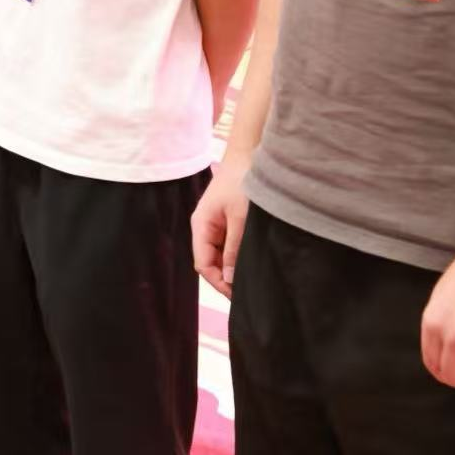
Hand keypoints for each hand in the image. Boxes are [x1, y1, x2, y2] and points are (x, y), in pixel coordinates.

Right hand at [192, 151, 250, 297]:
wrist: (248, 158)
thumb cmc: (241, 184)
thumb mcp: (240, 219)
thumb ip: (234, 249)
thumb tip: (230, 279)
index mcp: (201, 226)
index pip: (203, 264)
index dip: (218, 282)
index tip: (238, 296)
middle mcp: (204, 228)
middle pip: (210, 262)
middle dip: (226, 278)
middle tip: (249, 292)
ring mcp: (215, 225)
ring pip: (220, 255)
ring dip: (233, 268)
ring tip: (253, 279)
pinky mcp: (226, 222)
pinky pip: (228, 246)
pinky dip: (238, 256)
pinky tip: (252, 262)